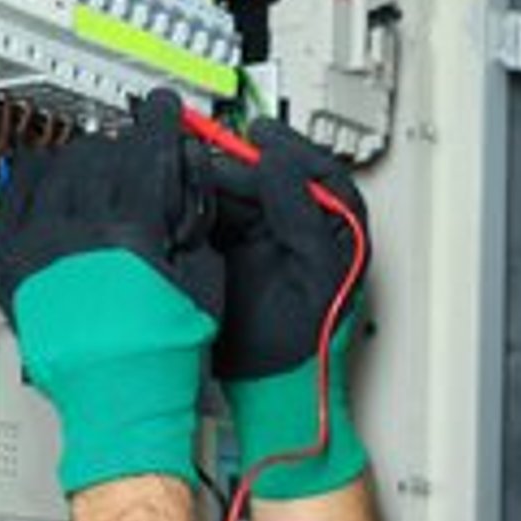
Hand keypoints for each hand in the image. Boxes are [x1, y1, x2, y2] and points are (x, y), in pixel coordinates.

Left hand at [0, 89, 221, 491]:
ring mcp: (36, 251)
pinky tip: (49, 181)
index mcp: (128, 237)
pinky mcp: (11, 268)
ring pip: (53, 169)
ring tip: (97, 169)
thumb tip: (183, 175)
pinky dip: (33, 182)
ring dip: (82, 160)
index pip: (145, 153)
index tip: (164, 113)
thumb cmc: (161, 357)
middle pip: (99, 155)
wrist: (119, 402)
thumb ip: (192, 218)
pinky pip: (12, 199)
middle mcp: (75, 236)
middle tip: (136, 152)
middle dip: (124, 146)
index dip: (160, 124)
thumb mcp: (202, 282)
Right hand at [211, 119, 369, 497]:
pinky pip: (217, 219)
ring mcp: (266, 241)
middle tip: (208, 152)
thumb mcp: (314, 272)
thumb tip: (279, 167)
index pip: (313, 171)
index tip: (257, 134)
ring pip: (238, 195)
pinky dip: (200, 209)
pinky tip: (185, 203)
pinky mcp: (235, 255)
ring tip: (192, 172)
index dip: (284, 148)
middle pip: (268, 178)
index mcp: (334, 229)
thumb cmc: (308, 343)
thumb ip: (300, 215)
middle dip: (237, 164)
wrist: (275, 387)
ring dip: (214, 183)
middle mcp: (300, 230)